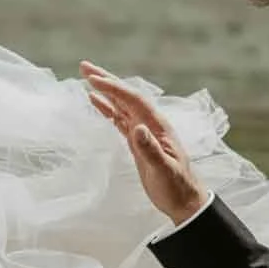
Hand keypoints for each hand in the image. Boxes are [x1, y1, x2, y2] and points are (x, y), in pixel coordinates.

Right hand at [81, 64, 205, 226]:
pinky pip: (119, 119)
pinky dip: (107, 109)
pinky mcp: (136, 141)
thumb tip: (137, 128)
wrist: (184, 201)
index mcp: (158, 126)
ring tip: (86, 77)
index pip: (133, 100)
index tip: (93, 79)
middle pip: (126, 96)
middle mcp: (150, 123)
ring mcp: (143, 131)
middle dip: (106, 80)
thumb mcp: (164, 170)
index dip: (114, 88)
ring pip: (121, 105)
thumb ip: (151, 150)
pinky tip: (95, 101)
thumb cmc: (176, 187)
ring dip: (105, 91)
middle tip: (84, 66)